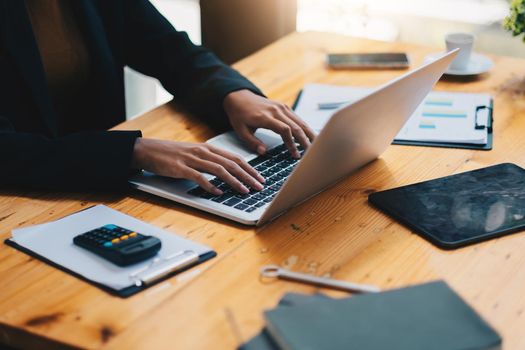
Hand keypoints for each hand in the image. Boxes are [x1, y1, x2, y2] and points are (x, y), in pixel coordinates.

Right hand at [132, 138, 264, 194]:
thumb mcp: (195, 154)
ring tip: (244, 191)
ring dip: (234, 181)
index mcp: (208, 148)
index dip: (249, 168)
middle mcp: (203, 152)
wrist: (149, 150)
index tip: (260, 178)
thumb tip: (227, 173)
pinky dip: (210, 185)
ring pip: (219, 170)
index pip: (234, 158)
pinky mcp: (181, 168)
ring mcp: (192, 159)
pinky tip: (218, 192)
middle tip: (258, 186)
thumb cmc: (172, 154)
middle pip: (231, 164)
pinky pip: (199, 177)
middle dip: (247, 176)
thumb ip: (210, 161)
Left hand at [224, 89, 315, 157]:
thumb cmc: (239, 115)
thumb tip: (263, 152)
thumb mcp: (240, 130)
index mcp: (265, 117)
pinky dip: (304, 127)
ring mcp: (281, 107)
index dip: (291, 143)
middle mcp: (276, 110)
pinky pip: (297, 118)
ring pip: (300, 121)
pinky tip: (309, 136)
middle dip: (305, 141)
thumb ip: (252, 142)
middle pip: (296, 126)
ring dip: (309, 134)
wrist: (239, 97)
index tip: (295, 155)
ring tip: (316, 145)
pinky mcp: (284, 106)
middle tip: (311, 153)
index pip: (284, 130)